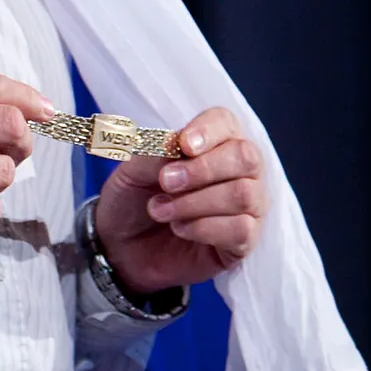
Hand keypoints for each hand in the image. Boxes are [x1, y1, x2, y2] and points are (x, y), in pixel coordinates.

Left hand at [93, 106, 269, 293]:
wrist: (122, 248)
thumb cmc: (132, 200)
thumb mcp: (131, 171)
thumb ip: (154, 154)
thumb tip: (176, 144)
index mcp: (212, 142)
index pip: (225, 122)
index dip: (208, 131)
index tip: (183, 145)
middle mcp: (239, 171)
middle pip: (246, 157)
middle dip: (203, 169)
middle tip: (165, 182)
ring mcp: (248, 207)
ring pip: (243, 194)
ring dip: (195, 202)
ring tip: (160, 210)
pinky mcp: (245, 241)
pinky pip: (241, 229)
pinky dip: (204, 228)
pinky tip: (179, 228)